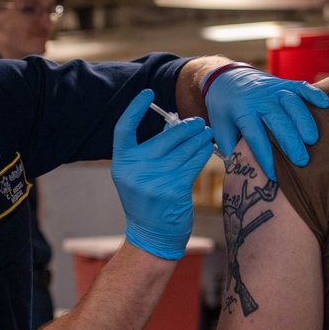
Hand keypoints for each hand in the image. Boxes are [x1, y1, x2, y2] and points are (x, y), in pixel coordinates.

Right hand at [112, 90, 214, 259]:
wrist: (152, 236)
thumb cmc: (148, 200)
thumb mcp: (139, 175)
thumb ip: (150, 150)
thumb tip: (172, 123)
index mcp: (121, 164)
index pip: (123, 128)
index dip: (134, 108)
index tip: (148, 93)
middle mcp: (134, 171)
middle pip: (164, 137)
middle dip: (185, 127)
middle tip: (198, 122)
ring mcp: (153, 180)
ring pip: (183, 149)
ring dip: (198, 138)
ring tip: (206, 133)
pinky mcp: (173, 190)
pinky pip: (192, 163)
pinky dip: (202, 153)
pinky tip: (207, 148)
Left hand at [203, 65, 328, 179]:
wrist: (226, 78)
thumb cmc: (225, 109)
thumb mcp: (220, 127)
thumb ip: (231, 147)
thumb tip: (243, 170)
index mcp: (241, 111)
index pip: (255, 135)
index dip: (265, 155)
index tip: (273, 174)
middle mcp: (259, 99)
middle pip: (278, 120)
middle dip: (291, 142)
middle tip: (301, 161)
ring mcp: (273, 89)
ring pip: (292, 103)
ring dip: (304, 121)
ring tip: (313, 140)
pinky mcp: (283, 83)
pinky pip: (301, 86)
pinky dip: (314, 93)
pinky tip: (326, 105)